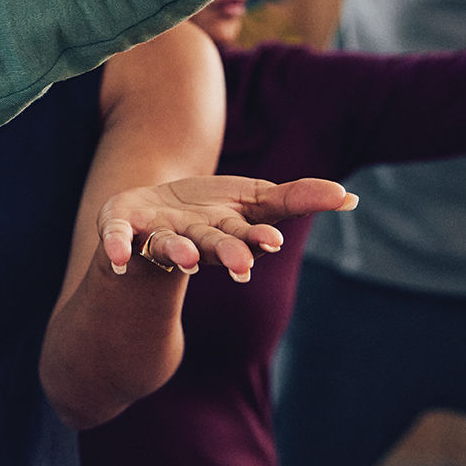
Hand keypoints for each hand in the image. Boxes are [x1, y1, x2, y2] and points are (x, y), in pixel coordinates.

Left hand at [97, 176, 356, 281]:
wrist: (149, 215)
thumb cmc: (210, 212)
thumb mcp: (255, 199)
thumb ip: (298, 198)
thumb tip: (350, 199)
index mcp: (224, 230)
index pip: (245, 235)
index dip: (257, 239)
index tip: (272, 244)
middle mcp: (191, 237)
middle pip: (211, 244)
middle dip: (227, 254)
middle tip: (243, 267)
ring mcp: (155, 233)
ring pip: (167, 245)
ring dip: (178, 252)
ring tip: (188, 260)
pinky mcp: (120, 224)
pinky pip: (116, 236)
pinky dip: (116, 248)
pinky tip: (116, 263)